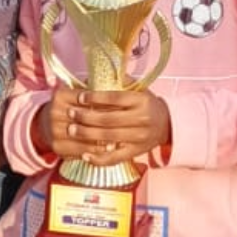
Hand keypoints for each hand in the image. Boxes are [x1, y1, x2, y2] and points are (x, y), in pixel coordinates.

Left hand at [34, 88, 170, 166]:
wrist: (166, 124)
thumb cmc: (147, 103)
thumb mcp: (138, 89)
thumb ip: (120, 83)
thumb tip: (94, 77)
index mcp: (140, 100)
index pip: (115, 98)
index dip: (96, 98)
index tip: (80, 97)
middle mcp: (140, 119)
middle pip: (109, 119)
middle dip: (86, 116)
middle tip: (70, 113)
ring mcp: (138, 137)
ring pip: (109, 137)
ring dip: (87, 134)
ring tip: (71, 129)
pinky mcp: (135, 152)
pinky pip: (115, 158)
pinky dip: (99, 158)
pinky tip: (85, 155)